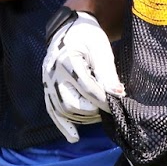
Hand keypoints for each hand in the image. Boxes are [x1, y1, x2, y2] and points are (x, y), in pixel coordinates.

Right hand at [42, 9, 123, 142]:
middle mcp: (53, 73)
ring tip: (99, 113)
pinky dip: (63, 125)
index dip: (104, 98)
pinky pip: (52, 111)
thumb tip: (117, 94)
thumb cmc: (89, 36)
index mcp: (67, 60)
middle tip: (109, 106)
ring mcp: (48, 82)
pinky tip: (74, 137)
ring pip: (63, 110)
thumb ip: (107, 72)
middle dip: (93, 109)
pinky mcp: (48, 88)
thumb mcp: (101, 48)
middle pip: (72, 103)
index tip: (118, 101)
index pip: (87, 87)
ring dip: (83, 117)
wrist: (71, 28)